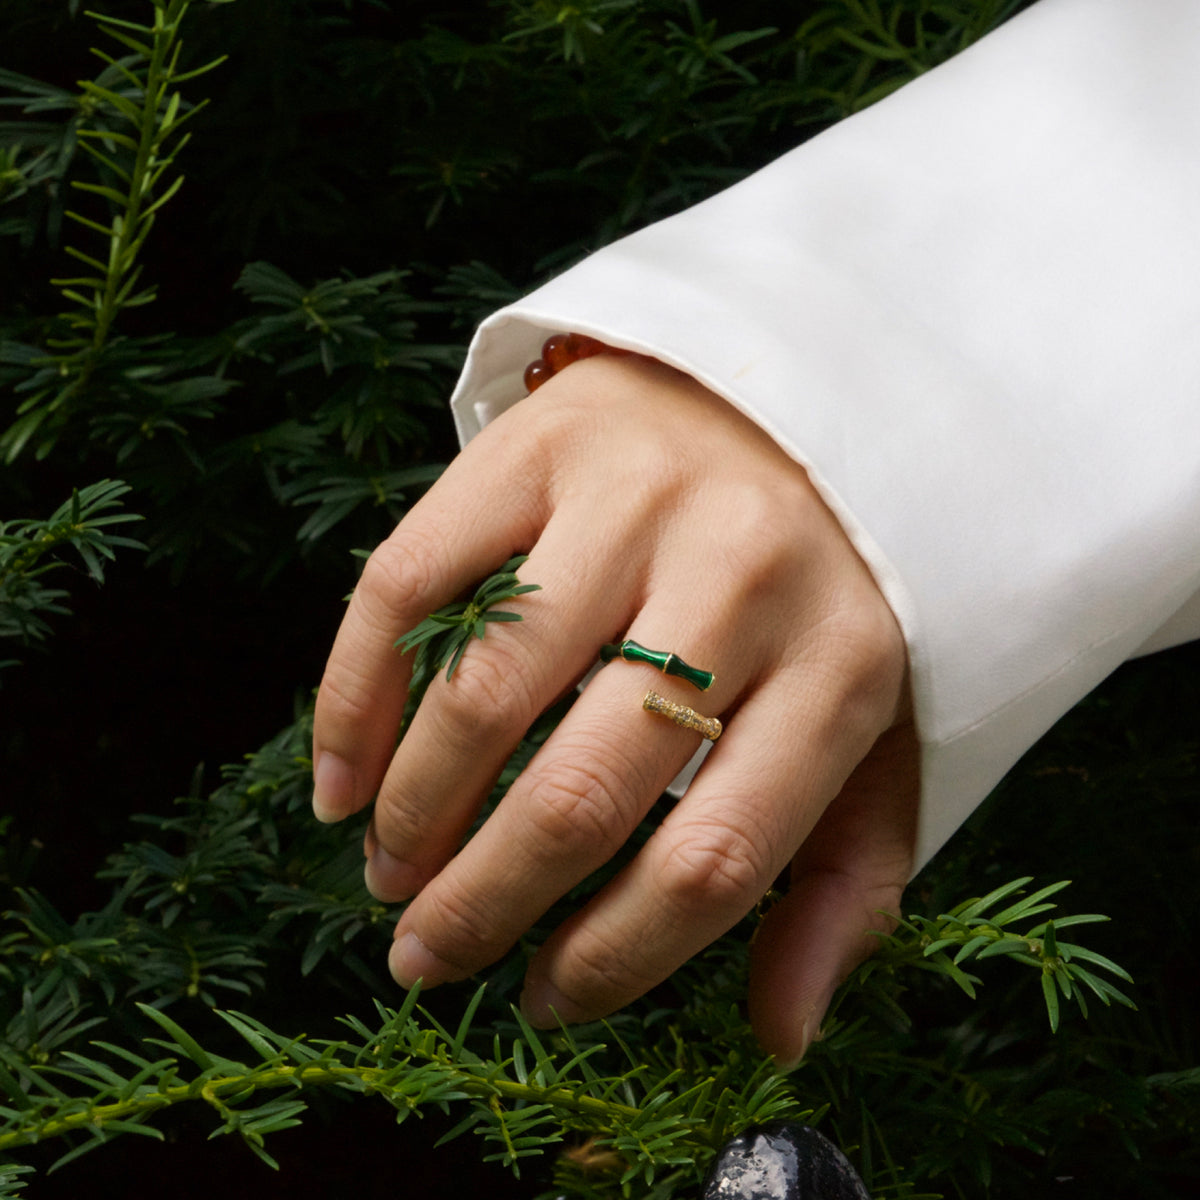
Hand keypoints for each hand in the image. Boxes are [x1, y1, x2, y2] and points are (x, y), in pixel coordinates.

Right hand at [312, 352, 916, 1065]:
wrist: (788, 395)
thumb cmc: (833, 588)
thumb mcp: (880, 733)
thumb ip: (846, 882)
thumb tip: (780, 1033)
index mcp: (841, 667)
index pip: (712, 860)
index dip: (613, 959)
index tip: (547, 997)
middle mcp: (741, 574)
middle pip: (582, 790)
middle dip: (482, 902)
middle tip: (429, 954)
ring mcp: (632, 496)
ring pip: (483, 690)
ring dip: (413, 810)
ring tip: (389, 870)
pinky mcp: (541, 442)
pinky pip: (411, 581)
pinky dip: (354, 694)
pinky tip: (341, 773)